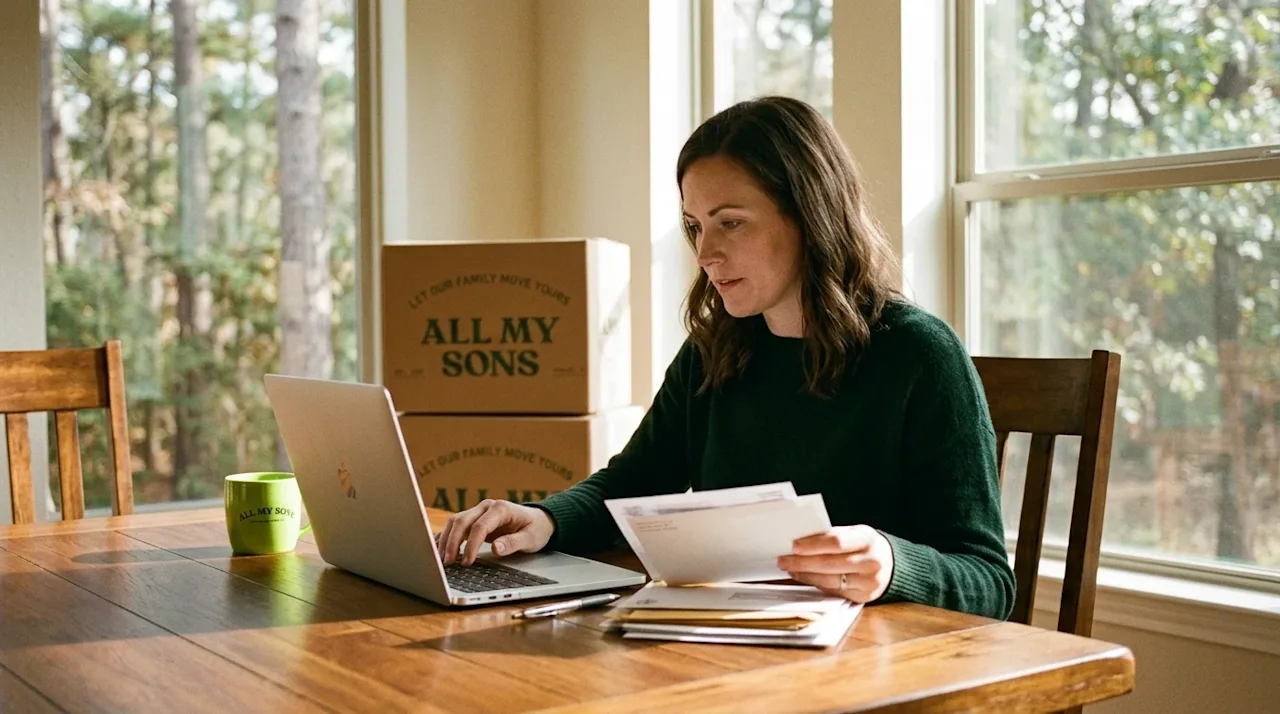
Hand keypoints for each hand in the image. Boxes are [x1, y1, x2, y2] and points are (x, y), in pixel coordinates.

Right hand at [435, 500, 555, 565]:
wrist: (538, 520)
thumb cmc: (536, 529)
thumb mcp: (531, 538)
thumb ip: (513, 543)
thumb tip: (495, 549)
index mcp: (501, 509)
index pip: (480, 526)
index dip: (472, 545)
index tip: (467, 562)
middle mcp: (487, 507)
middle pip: (462, 521)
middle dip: (452, 542)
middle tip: (448, 563)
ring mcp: (479, 511)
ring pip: (455, 522)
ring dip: (446, 540)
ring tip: (442, 560)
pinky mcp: (474, 519)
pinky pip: (456, 526)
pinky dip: (446, 537)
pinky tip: (439, 549)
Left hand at [776, 525, 893, 602]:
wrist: (893, 566)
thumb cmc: (867, 547)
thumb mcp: (857, 534)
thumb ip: (834, 536)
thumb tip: (801, 541)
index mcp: (867, 540)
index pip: (836, 541)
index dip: (813, 544)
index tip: (794, 545)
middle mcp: (870, 562)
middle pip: (830, 562)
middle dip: (803, 562)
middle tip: (784, 559)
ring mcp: (868, 582)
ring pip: (829, 579)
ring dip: (805, 574)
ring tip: (790, 568)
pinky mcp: (862, 597)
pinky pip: (833, 591)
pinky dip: (815, 584)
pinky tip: (804, 578)